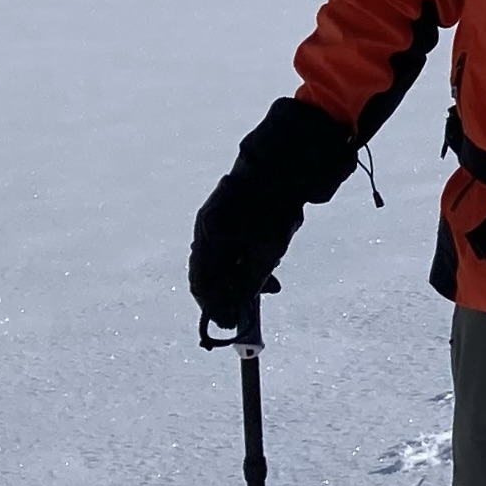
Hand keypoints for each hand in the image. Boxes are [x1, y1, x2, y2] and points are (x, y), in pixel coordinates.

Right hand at [188, 98, 358, 330]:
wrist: (284, 162)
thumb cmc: (274, 207)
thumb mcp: (268, 250)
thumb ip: (252, 280)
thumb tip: (242, 304)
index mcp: (208, 238)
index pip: (201, 283)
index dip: (214, 307)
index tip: (229, 323)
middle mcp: (206, 228)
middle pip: (211, 272)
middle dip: (230, 292)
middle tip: (249, 309)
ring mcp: (216, 217)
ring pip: (224, 258)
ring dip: (242, 275)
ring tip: (269, 284)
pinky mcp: (230, 210)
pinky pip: (232, 243)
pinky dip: (246, 257)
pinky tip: (267, 264)